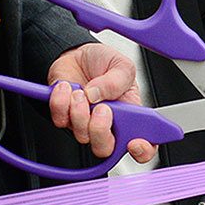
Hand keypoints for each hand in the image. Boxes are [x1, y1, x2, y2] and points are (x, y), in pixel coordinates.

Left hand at [46, 43, 155, 162]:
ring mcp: (84, 124)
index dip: (142, 151)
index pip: (144, 146)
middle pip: (105, 148)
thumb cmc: (104, 62)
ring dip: (80, 111)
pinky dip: (60, 102)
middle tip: (101, 108)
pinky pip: (60, 120)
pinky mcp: (64, 117)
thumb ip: (116, 80)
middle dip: (100, 130)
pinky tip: (67, 86)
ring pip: (81, 136)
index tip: (135, 143)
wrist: (78, 54)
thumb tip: (97, 95)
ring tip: (82, 90)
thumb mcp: (121, 65)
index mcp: (130, 116)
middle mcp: (107, 124)